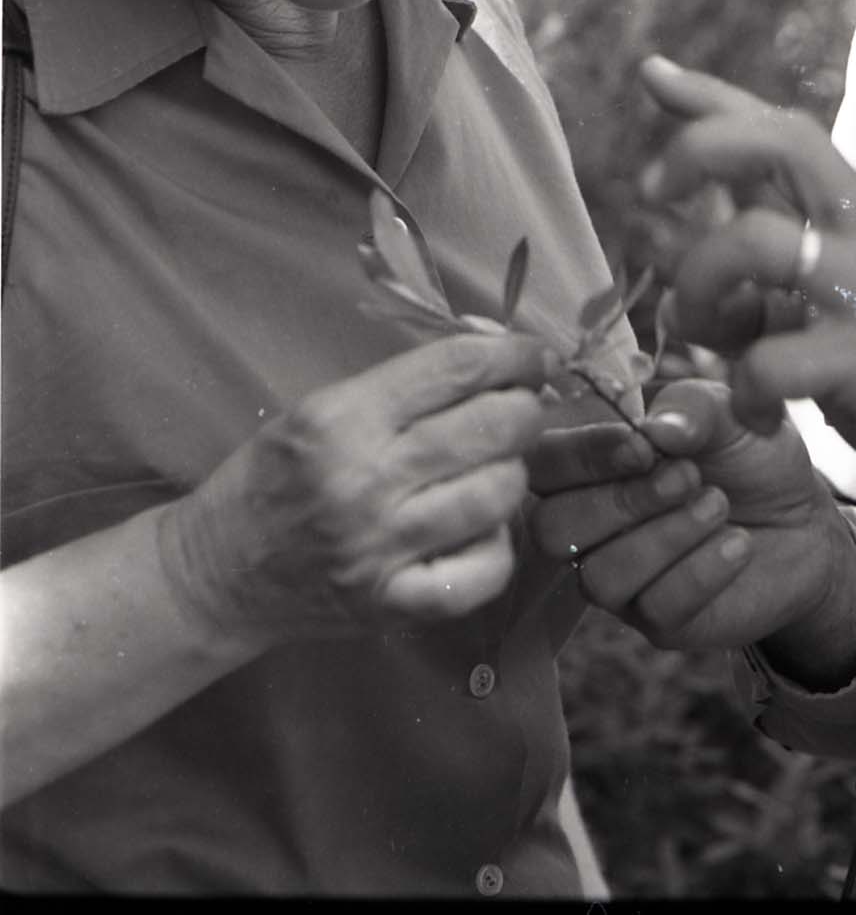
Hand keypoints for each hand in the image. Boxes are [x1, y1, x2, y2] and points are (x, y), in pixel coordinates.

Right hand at [156, 333, 552, 641]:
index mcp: (341, 419)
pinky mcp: (394, 605)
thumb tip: (491, 364)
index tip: (534, 354)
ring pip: (497, 495)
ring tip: (497, 466)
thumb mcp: (319, 408)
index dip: (512, 355)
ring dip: (513, 472)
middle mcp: (364, 482)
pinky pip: (485, 571)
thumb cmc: (271, 478)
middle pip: (490, 428)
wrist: (217, 574)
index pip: (454, 369)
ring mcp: (382, 550)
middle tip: (524, 408)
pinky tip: (483, 527)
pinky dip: (499, 543)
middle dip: (524, 409)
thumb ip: (400, 388)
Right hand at [528, 377, 855, 677]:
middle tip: (689, 476)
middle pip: (554, 530)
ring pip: (601, 577)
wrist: (806, 519)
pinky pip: (658, 607)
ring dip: (666, 537)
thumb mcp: (729, 413)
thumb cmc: (749, 455)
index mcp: (590, 467)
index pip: (544, 467)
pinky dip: (703, 570)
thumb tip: (658, 429)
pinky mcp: (662, 623)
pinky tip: (739, 544)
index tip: (644, 446)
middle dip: (623, 502)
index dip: (583, 457)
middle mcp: (590, 529)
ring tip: (718, 505)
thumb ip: (692, 407)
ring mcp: (622, 581)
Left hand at [639, 55, 855, 550]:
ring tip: (702, 337)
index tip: (653, 72)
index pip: (782, 128)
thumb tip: (680, 239)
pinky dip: (744, 388)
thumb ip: (767, 263)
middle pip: (779, 143)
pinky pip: (774, 358)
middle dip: (699, 150)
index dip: (712, 97)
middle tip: (653, 194)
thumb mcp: (840, 299)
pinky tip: (759, 411)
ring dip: (700, 288)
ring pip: (756, 242)